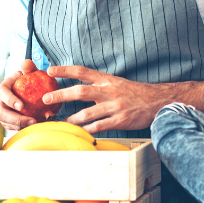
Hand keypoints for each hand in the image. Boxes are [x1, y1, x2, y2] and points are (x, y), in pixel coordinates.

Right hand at [0, 59, 38, 129]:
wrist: (23, 91)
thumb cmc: (25, 81)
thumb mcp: (27, 73)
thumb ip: (28, 68)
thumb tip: (26, 63)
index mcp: (2, 89)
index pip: (2, 93)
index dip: (10, 100)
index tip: (21, 106)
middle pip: (1, 113)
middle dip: (15, 119)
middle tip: (31, 121)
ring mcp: (0, 113)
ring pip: (5, 123)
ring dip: (19, 126)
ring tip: (34, 125)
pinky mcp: (5, 122)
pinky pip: (11, 128)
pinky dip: (21, 129)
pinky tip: (34, 128)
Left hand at [44, 65, 171, 133]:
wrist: (157, 101)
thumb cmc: (135, 93)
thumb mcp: (116, 83)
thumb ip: (99, 86)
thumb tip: (78, 89)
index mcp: (107, 80)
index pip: (82, 71)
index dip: (65, 70)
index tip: (50, 70)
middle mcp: (109, 91)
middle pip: (80, 91)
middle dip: (61, 94)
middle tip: (46, 98)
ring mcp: (114, 106)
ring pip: (88, 113)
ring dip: (72, 118)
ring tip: (62, 121)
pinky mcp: (120, 120)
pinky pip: (100, 126)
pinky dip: (89, 129)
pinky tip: (80, 132)